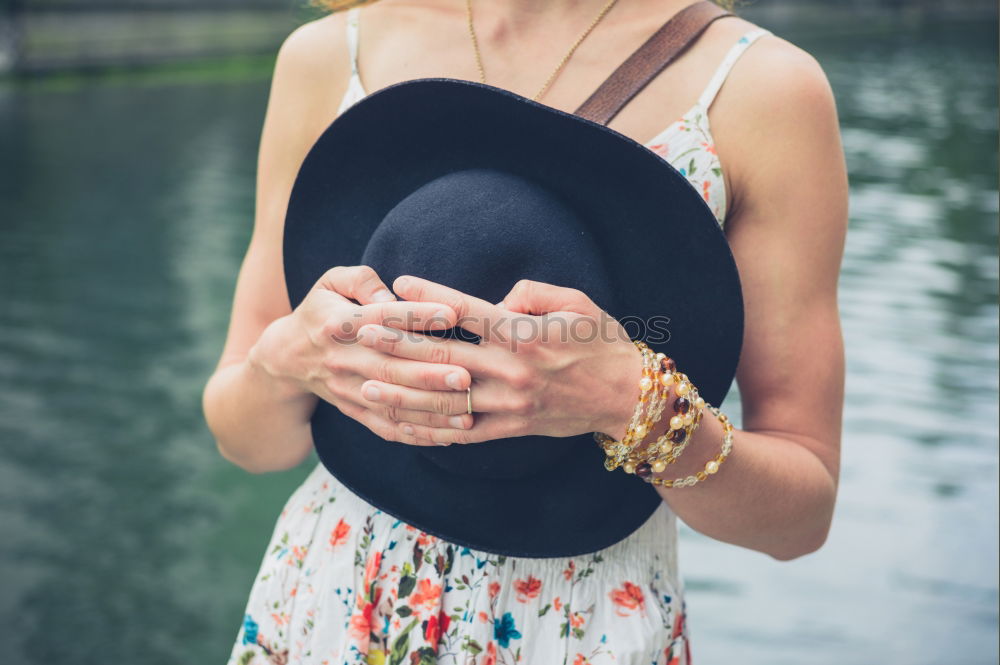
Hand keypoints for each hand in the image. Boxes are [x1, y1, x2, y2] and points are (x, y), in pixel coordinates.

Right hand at [248, 266, 474, 444]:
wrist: (288, 358)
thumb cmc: (324, 310)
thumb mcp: (331, 282)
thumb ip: (361, 279)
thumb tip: (390, 293)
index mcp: (338, 323)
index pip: (380, 319)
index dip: (415, 315)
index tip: (450, 313)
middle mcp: (343, 360)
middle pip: (389, 369)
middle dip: (429, 374)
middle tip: (466, 376)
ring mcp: (348, 390)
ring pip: (392, 405)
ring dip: (430, 412)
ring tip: (467, 412)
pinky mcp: (354, 411)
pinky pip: (387, 427)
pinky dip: (417, 435)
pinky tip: (449, 436)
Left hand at [354, 276, 641, 444]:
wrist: (627, 397)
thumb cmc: (602, 343)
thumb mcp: (576, 302)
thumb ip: (531, 293)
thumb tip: (497, 301)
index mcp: (524, 333)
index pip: (465, 311)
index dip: (428, 296)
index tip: (398, 284)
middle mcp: (511, 370)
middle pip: (442, 354)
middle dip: (397, 343)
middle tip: (360, 333)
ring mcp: (509, 403)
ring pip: (444, 399)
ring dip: (401, 392)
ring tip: (366, 385)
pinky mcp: (511, 428)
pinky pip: (462, 432)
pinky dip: (429, 429)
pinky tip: (401, 426)